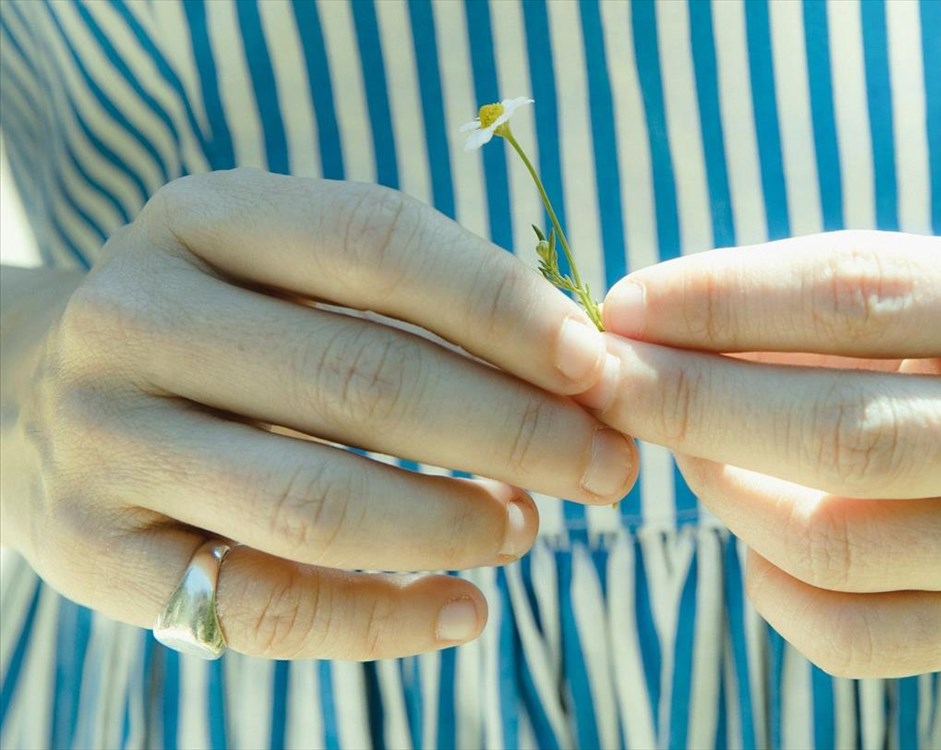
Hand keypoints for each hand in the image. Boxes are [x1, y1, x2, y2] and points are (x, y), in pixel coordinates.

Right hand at [0, 168, 636, 659]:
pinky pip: (262, 605)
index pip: (378, 243)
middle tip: (606, 466)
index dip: (503, 306)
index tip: (596, 364)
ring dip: (453, 525)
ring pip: (316, 502)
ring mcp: (106, 439)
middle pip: (364, 379)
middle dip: (515, 431)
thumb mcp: (288, 275)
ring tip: (530, 531)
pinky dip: (381, 621)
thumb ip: (413, 308)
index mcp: (204, 217)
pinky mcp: (97, 554)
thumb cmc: (222, 331)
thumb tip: (577, 374)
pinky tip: (464, 612)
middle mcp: (138, 315)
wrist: (39, 400)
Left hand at [580, 230, 940, 677]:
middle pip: (839, 433)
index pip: (857, 296)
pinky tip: (750, 526)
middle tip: (602, 379)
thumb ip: (817, 309)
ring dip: (719, 489)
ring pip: (829, 545)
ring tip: (682, 444)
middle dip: (689, 403)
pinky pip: (847, 635)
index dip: (721, 299)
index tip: (624, 304)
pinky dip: (765, 579)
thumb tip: (653, 334)